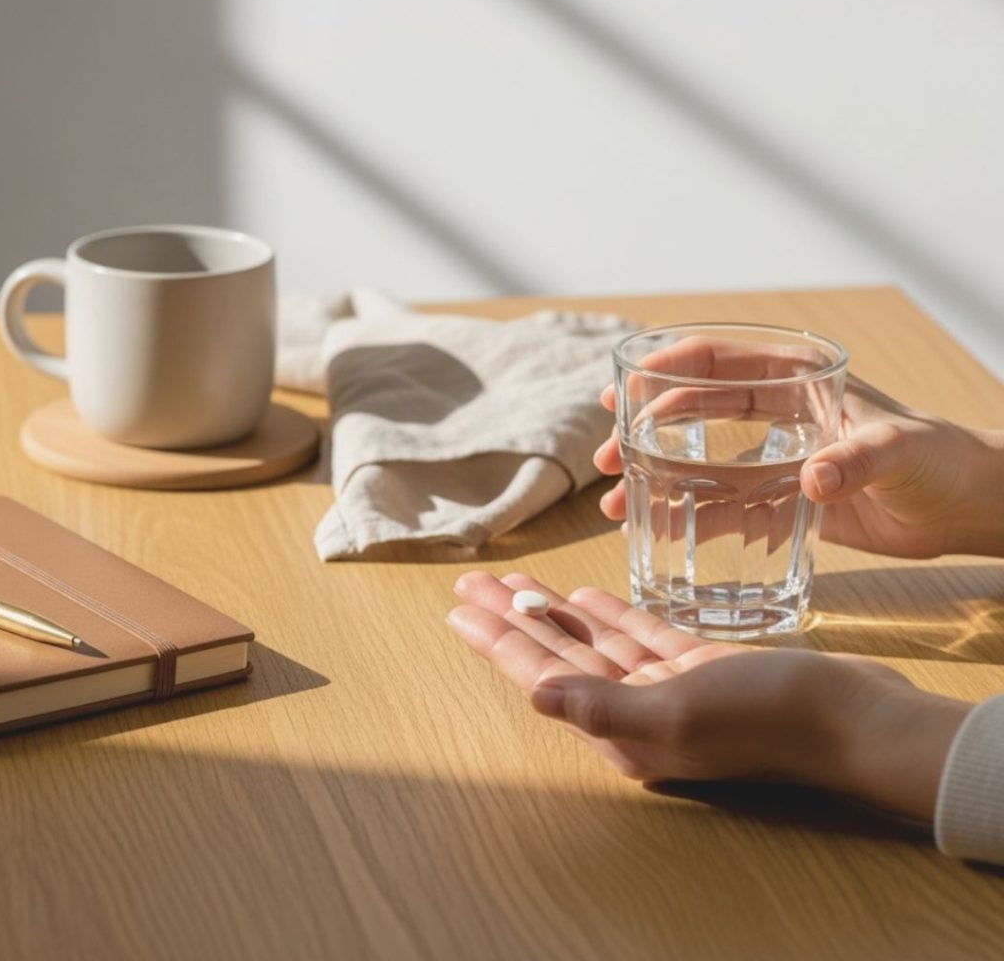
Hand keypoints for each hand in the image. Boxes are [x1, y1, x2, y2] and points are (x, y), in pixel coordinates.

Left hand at [448, 572, 970, 819]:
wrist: (850, 716)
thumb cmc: (767, 716)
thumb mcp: (680, 712)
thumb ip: (605, 706)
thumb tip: (536, 695)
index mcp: (622, 728)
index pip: (543, 674)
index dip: (498, 639)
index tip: (460, 609)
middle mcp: (636, 711)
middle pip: (559, 654)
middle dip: (513, 617)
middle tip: (472, 583)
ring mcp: (668, 688)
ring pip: (595, 642)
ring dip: (553, 611)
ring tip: (515, 583)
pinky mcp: (698, 668)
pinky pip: (639, 636)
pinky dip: (609, 616)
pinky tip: (583, 597)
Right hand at [596, 347, 1003, 557]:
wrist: (966, 507)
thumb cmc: (940, 459)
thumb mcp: (899, 449)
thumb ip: (856, 458)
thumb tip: (812, 482)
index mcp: (797, 379)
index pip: (718, 361)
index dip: (665, 368)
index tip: (622, 387)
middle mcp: (778, 414)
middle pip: (692, 410)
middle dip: (642, 427)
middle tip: (606, 453)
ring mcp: (775, 457)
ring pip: (698, 459)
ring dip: (653, 474)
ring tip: (614, 499)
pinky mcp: (781, 498)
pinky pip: (724, 503)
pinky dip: (688, 513)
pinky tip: (655, 526)